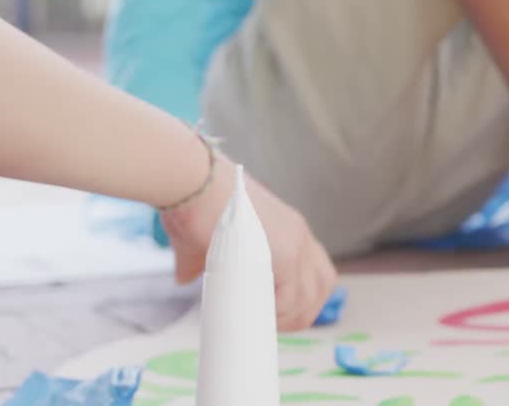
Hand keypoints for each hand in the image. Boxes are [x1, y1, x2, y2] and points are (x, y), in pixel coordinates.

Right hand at [161, 158, 337, 331]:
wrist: (191, 182)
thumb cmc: (195, 205)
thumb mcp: (204, 238)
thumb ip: (199, 261)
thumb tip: (185, 278)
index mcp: (289, 229)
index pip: (315, 270)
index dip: (302, 298)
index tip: (278, 314)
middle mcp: (299, 234)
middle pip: (323, 285)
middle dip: (304, 312)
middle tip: (274, 326)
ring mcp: (296, 243)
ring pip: (312, 294)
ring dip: (291, 317)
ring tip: (263, 325)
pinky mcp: (285, 253)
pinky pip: (293, 296)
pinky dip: (279, 313)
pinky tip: (258, 316)